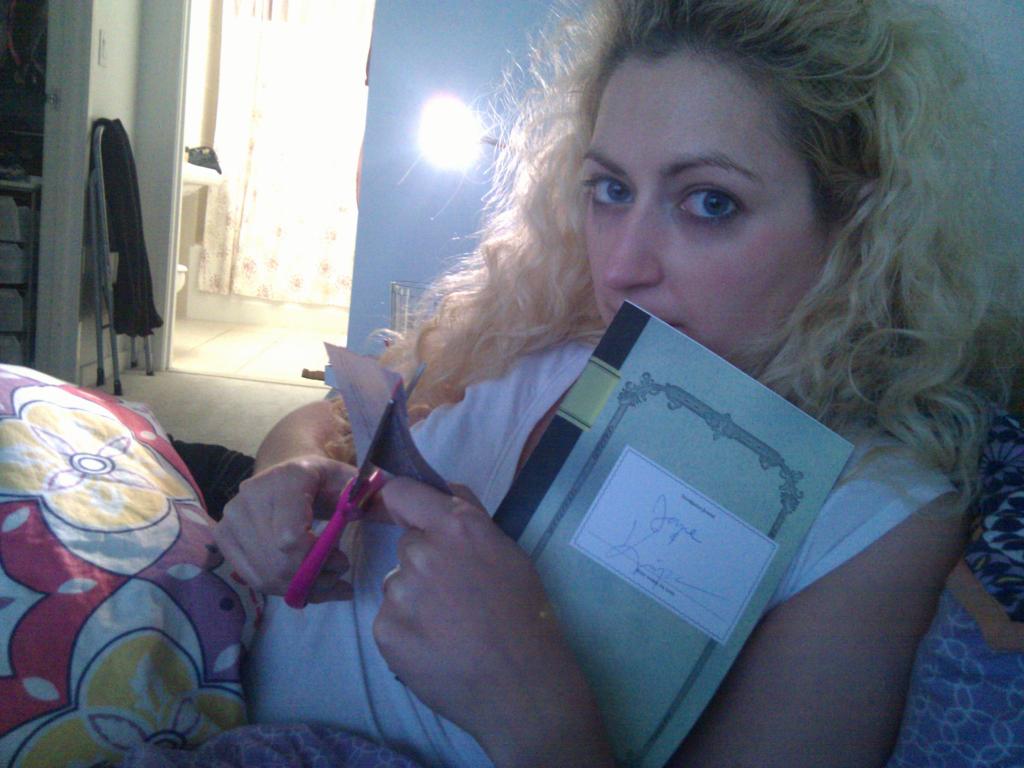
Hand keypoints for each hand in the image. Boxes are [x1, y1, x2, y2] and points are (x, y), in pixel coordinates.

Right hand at [213, 455, 355, 601]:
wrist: (284, 477)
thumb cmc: (321, 481)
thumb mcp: (348, 481)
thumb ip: (362, 498)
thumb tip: (368, 513)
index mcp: (284, 480)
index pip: (290, 538)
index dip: (315, 559)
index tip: (340, 560)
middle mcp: (248, 498)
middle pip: (278, 562)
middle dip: (313, 579)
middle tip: (337, 576)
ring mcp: (230, 519)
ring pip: (266, 576)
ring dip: (301, 589)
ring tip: (326, 583)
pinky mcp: (223, 538)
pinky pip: (254, 578)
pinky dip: (283, 589)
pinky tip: (306, 587)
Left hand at [369, 478, 614, 767]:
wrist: (521, 685)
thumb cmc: (524, 615)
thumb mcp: (508, 552)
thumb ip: (470, 516)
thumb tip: (443, 490)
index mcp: (456, 526)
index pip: (400, 492)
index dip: (402, 503)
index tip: (410, 517)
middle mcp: (421, 552)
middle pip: (407, 545)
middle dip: (426, 562)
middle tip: (457, 594)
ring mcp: (399, 592)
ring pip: (399, 585)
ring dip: (417, 599)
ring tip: (451, 628)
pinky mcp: (385, 630)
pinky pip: (390, 619)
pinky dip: (408, 631)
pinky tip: (436, 647)